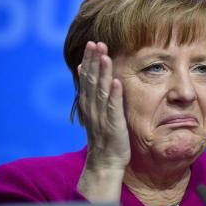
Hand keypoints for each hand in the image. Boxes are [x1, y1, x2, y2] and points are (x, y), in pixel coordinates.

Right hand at [77, 41, 129, 201]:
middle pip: (92, 81)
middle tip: (96, 43)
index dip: (89, 61)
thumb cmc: (103, 137)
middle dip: (94, 61)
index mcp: (89, 105)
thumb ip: (96, 97)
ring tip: (105, 56)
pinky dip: (115, 95)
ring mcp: (102, 117)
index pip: (87, 78)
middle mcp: (93, 108)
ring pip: (101, 91)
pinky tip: (117, 82)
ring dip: (103, 73)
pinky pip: (114, 108)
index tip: (92, 44)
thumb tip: (94, 79)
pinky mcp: (113, 126)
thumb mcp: (97, 114)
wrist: (104, 163)